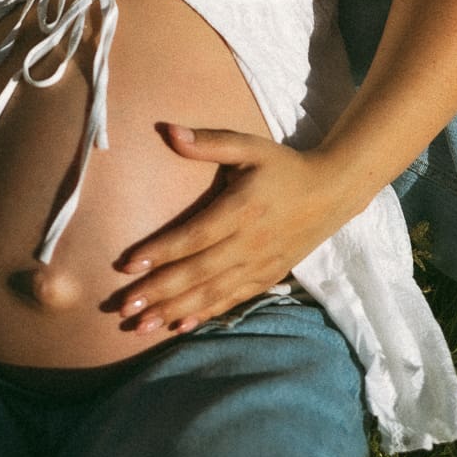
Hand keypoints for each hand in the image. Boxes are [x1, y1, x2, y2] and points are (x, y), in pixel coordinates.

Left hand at [108, 124, 348, 336]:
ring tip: (140, 324)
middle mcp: (250, 243)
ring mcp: (260, 265)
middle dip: (159, 291)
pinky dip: (204, 314)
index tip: (128, 264)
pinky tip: (178, 326)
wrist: (333, 193)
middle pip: (198, 272)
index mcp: (241, 209)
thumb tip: (168, 131)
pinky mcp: (267, 278)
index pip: (195, 236)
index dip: (161, 251)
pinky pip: (232, 301)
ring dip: (174, 310)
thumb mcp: (249, 146)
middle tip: (124, 306)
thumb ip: (208, 142)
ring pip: (212, 293)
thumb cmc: (283, 166)